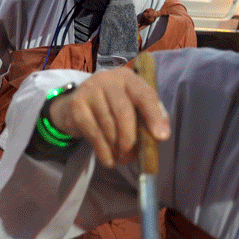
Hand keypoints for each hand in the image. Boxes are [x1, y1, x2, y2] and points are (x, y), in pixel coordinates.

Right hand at [48, 67, 169, 168]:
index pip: (144, 95)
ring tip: (121, 158)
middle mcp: (108, 80)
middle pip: (123, 112)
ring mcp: (89, 90)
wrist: (77, 104)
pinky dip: (103, 150)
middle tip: (131, 155)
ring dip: (116, 147)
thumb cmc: (111, 106)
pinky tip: (108, 160)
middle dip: (130, 138)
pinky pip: (93, 132)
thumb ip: (148, 116)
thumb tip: (161, 134)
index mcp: (127, 78)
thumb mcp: (132, 105)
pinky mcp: (76, 105)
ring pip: (108, 124)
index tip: (161, 136)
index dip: (154, 116)